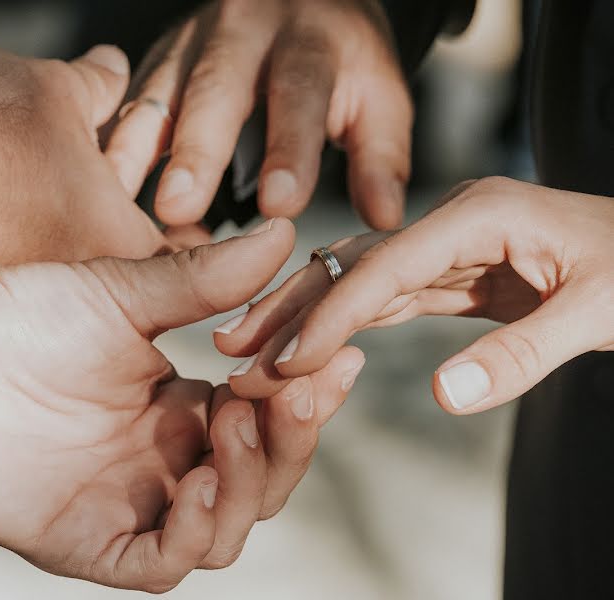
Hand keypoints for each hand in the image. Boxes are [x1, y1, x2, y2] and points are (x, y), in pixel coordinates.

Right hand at [0, 45, 167, 271]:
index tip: (174, 221)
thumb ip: (100, 85)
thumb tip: (113, 69)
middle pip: (119, 271)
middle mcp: (82, 292)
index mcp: (122, 245)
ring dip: (61, 243)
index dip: (181, 232)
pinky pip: (16, 278)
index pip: (180, 256)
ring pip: (65, 276)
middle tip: (100, 208)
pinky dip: (15, 251)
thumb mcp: (57, 90)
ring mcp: (30, 304)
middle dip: (114, 236)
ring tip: (37, 205)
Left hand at [0, 219, 361, 590]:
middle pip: (261, 479)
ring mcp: (126, 503)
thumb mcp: (122, 294)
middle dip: (292, 438)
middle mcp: (162, 461)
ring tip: (238, 420)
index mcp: (179, 408)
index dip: (308, 394)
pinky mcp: (83, 539)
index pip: (269, 419)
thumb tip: (284, 232)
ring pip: (226, 526)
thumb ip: (204, 280)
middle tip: (299, 386)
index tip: (339, 352)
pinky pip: (162, 560)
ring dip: (251, 480)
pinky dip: (195, 531)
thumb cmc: (17, 313)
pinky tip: (196, 481)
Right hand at [105, 0, 411, 229]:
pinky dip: (114, 139)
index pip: (300, 92)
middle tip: (179, 210)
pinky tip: (98, 179)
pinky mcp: (160, 58)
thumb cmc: (339, 62)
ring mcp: (193, 42)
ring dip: (137, 146)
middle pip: (217, 88)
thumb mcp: (378, 97)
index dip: (289, 148)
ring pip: (160, 91)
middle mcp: (245, 32)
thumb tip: (384, 219)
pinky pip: (131, 97)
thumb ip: (380, 156)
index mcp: (310, 41)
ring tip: (116, 196)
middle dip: (196, 150)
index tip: (280, 206)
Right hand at [215, 177, 613, 413]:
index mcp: (481, 212)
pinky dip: (344, 325)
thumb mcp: (599, 311)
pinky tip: (308, 344)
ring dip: (305, 318)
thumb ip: (522, 354)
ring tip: (251, 350)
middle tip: (231, 345)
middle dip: (290, 306)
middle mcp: (451, 222)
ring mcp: (446, 247)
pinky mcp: (451, 274)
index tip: (287, 358)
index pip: (385, 265)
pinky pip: (386, 300)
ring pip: (358, 282)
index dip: (333, 313)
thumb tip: (442, 397)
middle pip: (352, 263)